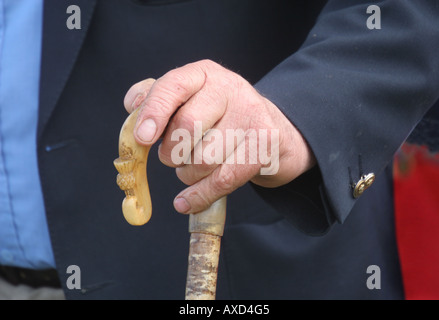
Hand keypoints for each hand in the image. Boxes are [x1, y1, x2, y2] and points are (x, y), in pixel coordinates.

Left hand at [123, 60, 315, 213]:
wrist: (271, 130)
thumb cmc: (218, 116)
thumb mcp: (188, 99)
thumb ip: (156, 98)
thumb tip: (132, 105)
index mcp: (203, 74)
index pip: (174, 86)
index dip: (154, 112)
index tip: (142, 138)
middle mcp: (229, 89)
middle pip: (187, 126)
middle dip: (170, 152)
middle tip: (172, 157)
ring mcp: (250, 115)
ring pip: (203, 159)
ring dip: (188, 174)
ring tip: (193, 167)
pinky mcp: (264, 144)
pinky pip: (222, 180)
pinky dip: (198, 196)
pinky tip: (185, 202)